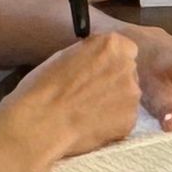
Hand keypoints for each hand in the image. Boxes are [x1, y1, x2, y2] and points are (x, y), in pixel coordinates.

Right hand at [0, 29, 140, 159]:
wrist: (39, 124)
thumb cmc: (41, 89)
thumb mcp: (64, 56)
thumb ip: (89, 55)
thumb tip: (95, 61)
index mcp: (111, 44)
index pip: (125, 49)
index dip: (110, 62)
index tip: (97, 72)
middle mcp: (127, 66)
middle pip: (128, 72)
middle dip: (114, 82)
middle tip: (90, 95)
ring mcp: (132, 94)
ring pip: (128, 97)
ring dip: (114, 103)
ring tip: (87, 113)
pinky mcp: (130, 120)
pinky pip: (124, 119)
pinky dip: (112, 123)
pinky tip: (90, 126)